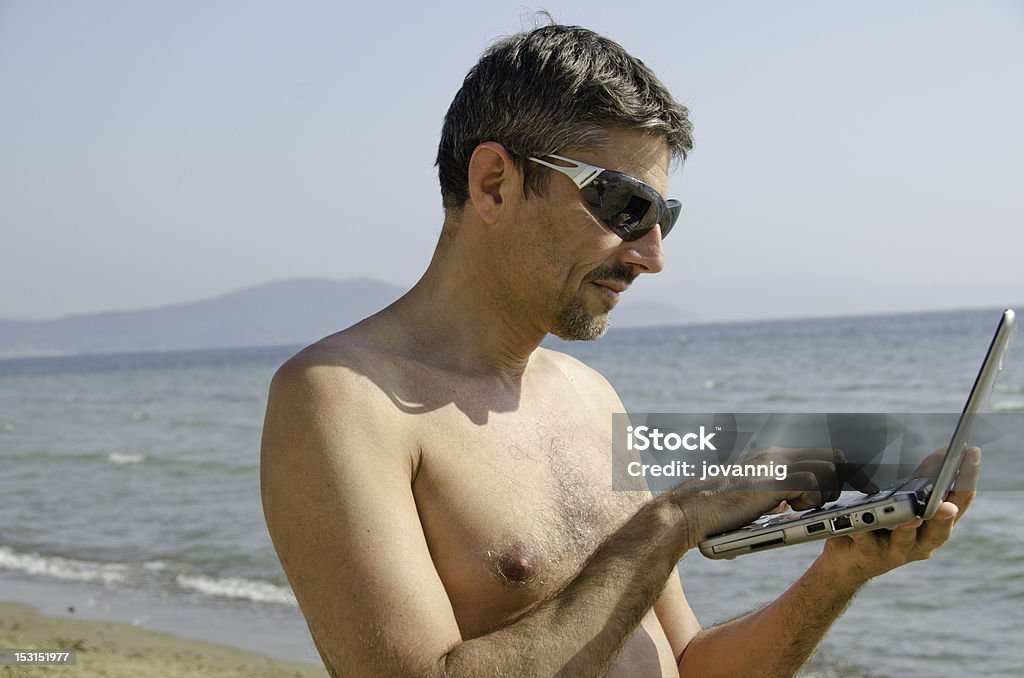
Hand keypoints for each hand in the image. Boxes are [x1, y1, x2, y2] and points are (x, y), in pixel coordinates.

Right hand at [683, 446, 868, 538]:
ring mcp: (775, 465)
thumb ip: (770, 498)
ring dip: (830, 493)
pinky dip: (812, 501)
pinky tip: (790, 510)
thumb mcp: (749, 501)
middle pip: (834, 456)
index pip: (820, 455)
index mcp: (771, 459)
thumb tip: (787, 508)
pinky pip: (814, 484)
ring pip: (829, 469)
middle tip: (866, 496)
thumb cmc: (712, 514)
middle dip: (854, 478)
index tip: (863, 485)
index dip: (846, 470)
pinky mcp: (774, 481)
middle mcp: (776, 455)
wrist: (686, 512)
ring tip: (809, 510)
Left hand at [817, 446, 979, 585]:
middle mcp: (923, 541)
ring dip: (911, 528)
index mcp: (935, 524)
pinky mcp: (871, 555)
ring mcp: (898, 551)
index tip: (972, 453)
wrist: (850, 558)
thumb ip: (923, 481)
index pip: (958, 500)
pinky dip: (867, 533)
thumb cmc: (885, 523)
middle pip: (941, 529)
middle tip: (949, 505)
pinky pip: (868, 543)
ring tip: (912, 518)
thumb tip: (944, 452)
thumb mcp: (905, 498)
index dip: (967, 478)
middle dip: (946, 514)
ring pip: (909, 540)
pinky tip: (863, 525)